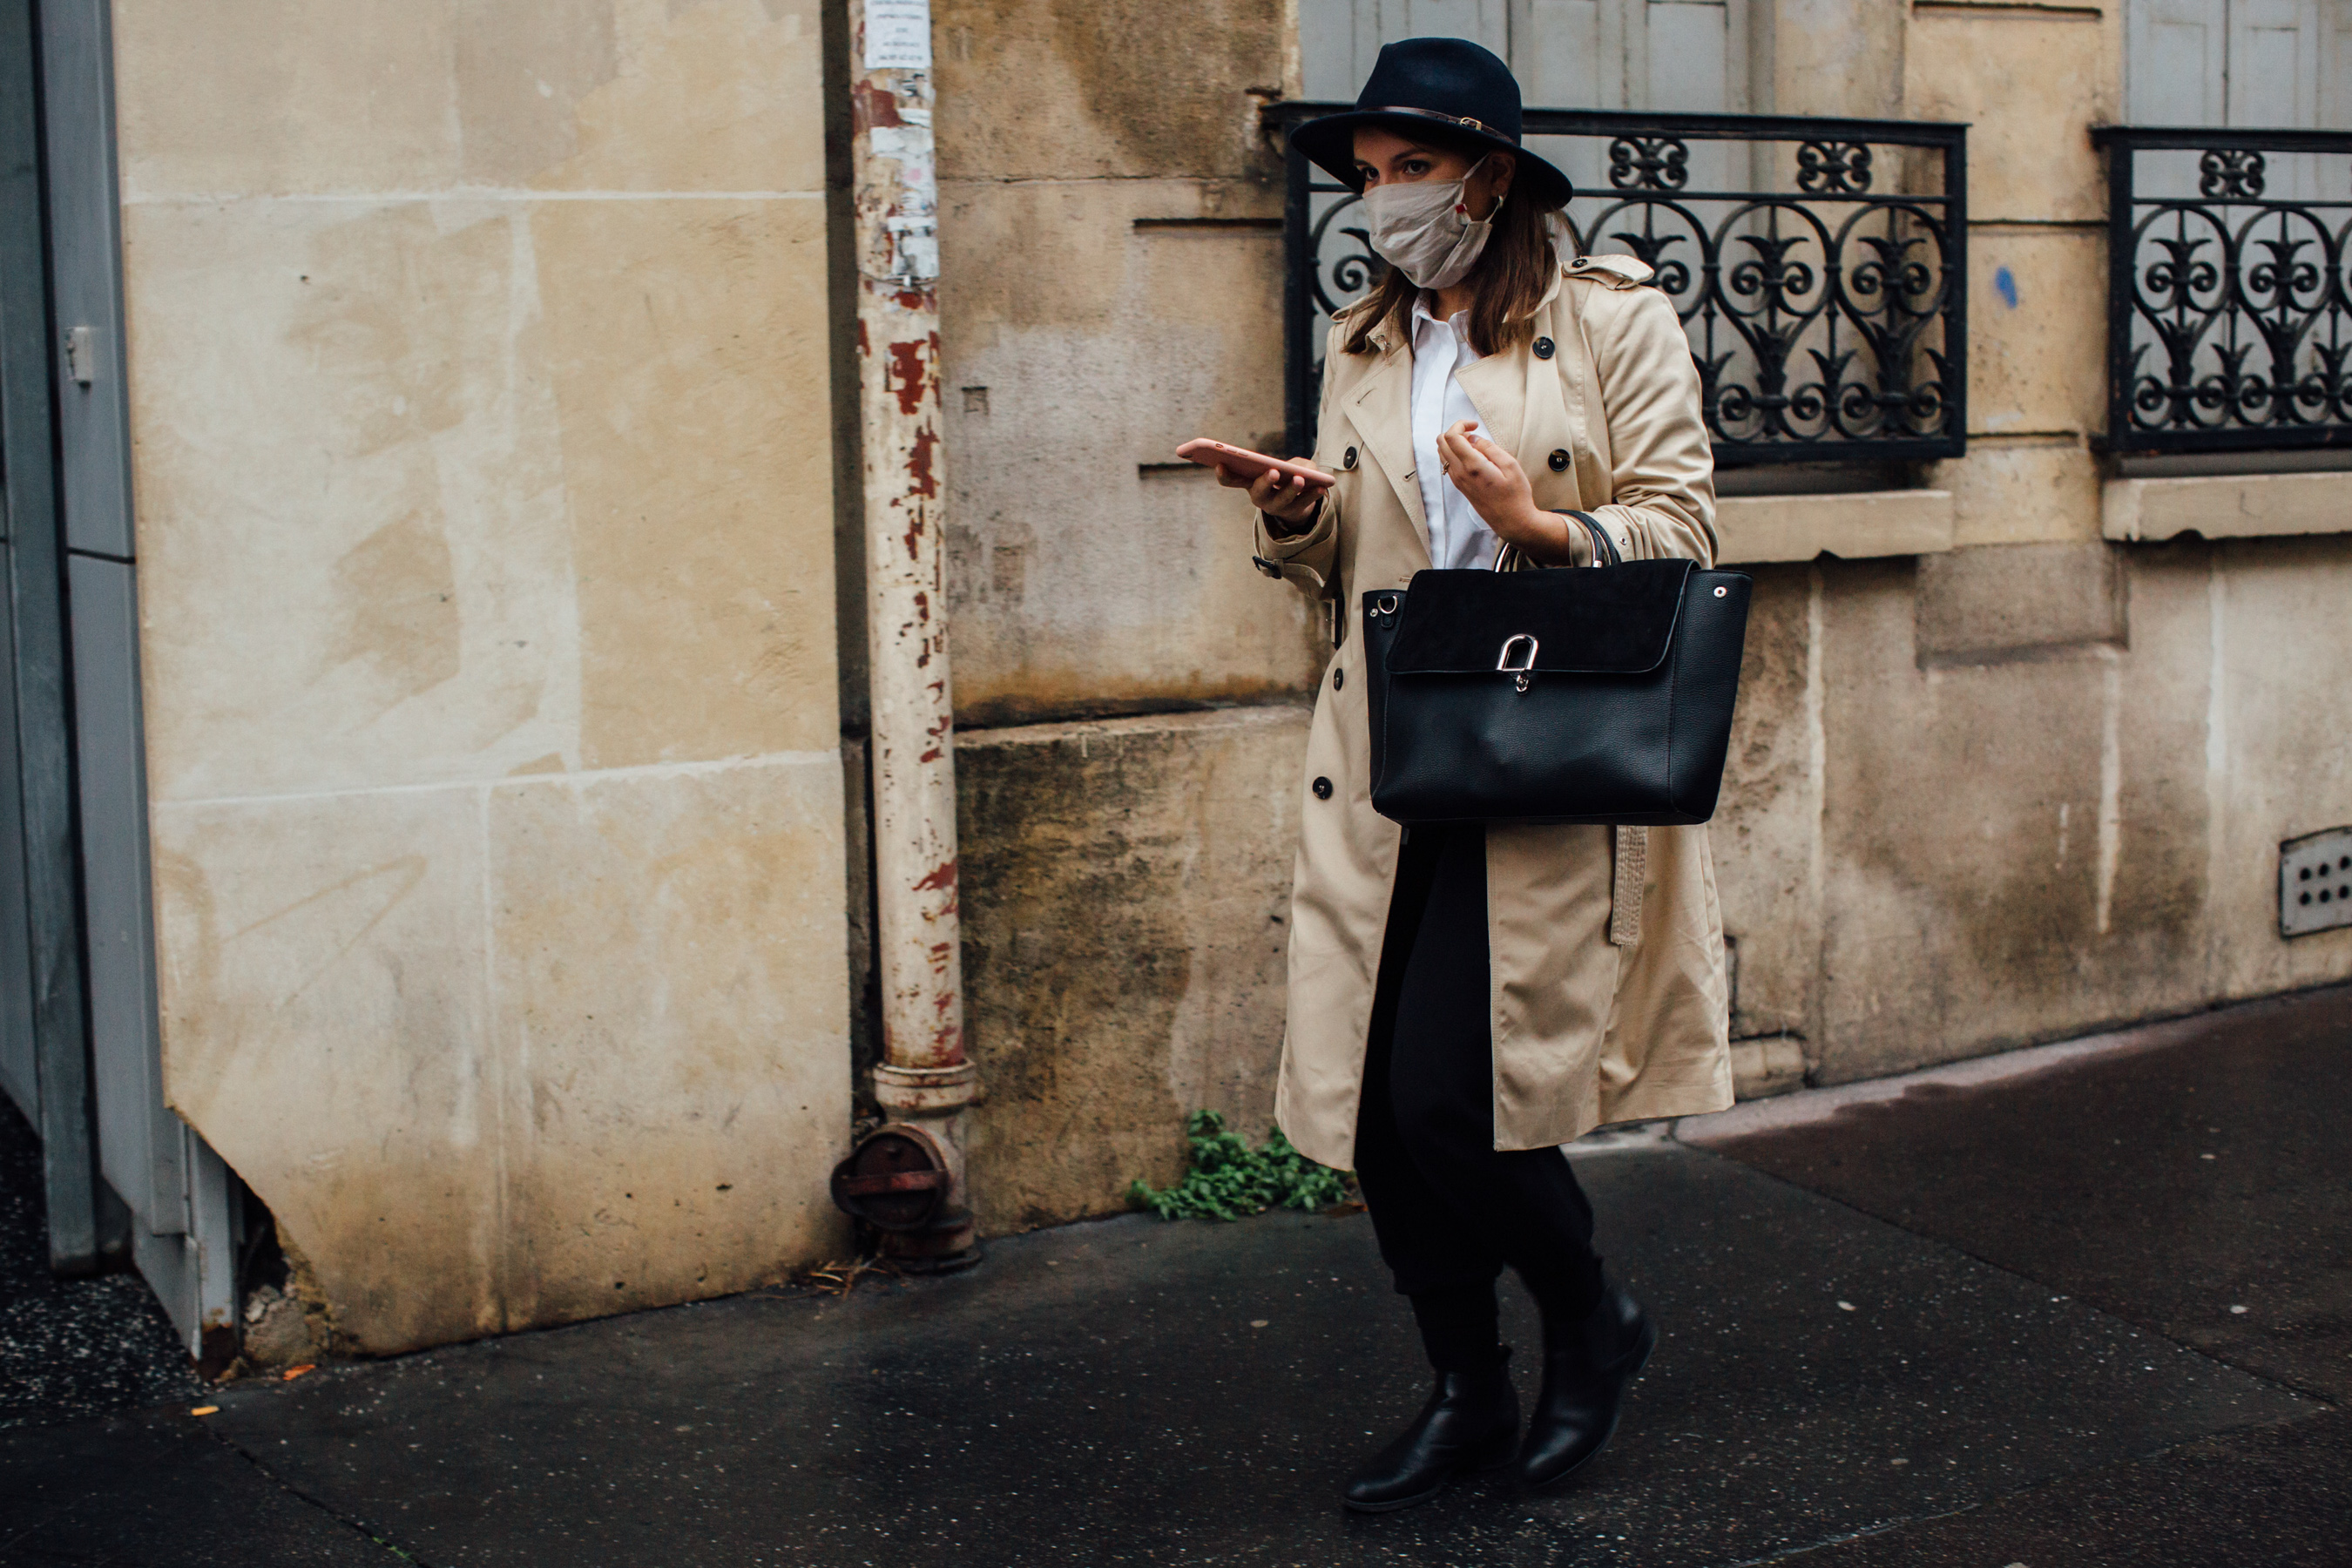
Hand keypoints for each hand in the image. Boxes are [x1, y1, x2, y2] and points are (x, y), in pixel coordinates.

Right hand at [1216, 462, 1324, 528]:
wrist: (1298, 499)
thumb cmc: (1285, 475)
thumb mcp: (1287, 465)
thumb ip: (1293, 462)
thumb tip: (1301, 470)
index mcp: (1250, 483)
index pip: (1232, 480)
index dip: (1224, 475)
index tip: (1219, 464)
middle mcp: (1260, 498)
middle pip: (1259, 493)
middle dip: (1265, 482)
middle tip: (1273, 472)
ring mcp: (1276, 507)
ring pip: (1282, 501)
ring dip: (1291, 490)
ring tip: (1299, 479)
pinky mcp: (1294, 512)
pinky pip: (1303, 504)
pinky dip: (1312, 495)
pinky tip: (1321, 486)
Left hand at [1435, 421, 1578, 562]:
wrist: (1512, 521)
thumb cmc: (1516, 495)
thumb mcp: (1511, 465)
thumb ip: (1490, 448)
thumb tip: (1474, 439)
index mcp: (1472, 466)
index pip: (1451, 437)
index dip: (1460, 424)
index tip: (1475, 425)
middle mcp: (1460, 474)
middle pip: (1441, 442)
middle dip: (1455, 431)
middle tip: (1473, 433)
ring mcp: (1458, 481)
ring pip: (1442, 453)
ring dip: (1454, 443)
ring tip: (1474, 444)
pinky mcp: (1460, 486)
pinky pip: (1448, 464)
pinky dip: (1455, 453)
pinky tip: (1473, 456)